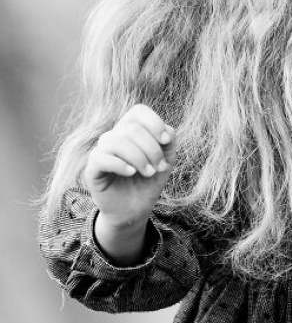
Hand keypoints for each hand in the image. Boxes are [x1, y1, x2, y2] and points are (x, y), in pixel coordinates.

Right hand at [83, 103, 176, 230]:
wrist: (134, 210)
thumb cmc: (149, 182)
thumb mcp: (166, 160)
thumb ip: (168, 141)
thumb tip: (167, 130)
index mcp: (130, 130)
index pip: (138, 112)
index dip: (154, 122)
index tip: (167, 141)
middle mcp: (113, 136)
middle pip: (132, 128)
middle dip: (151, 148)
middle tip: (159, 167)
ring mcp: (101, 151)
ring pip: (118, 141)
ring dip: (139, 157)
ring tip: (149, 172)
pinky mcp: (92, 169)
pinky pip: (102, 157)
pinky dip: (120, 164)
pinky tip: (131, 173)